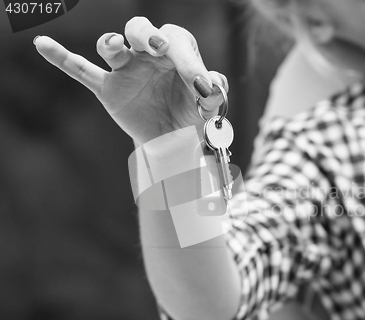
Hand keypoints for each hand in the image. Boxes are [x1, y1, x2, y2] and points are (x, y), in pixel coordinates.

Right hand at [34, 16, 227, 144]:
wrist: (173, 139)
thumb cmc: (191, 115)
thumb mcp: (208, 107)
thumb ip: (215, 94)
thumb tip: (215, 86)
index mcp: (176, 52)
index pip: (179, 44)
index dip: (190, 63)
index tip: (202, 88)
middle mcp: (148, 55)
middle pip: (141, 29)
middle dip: (148, 35)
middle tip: (159, 48)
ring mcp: (126, 69)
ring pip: (112, 45)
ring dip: (111, 43)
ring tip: (114, 46)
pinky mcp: (108, 88)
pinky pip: (81, 70)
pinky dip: (62, 58)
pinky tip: (43, 45)